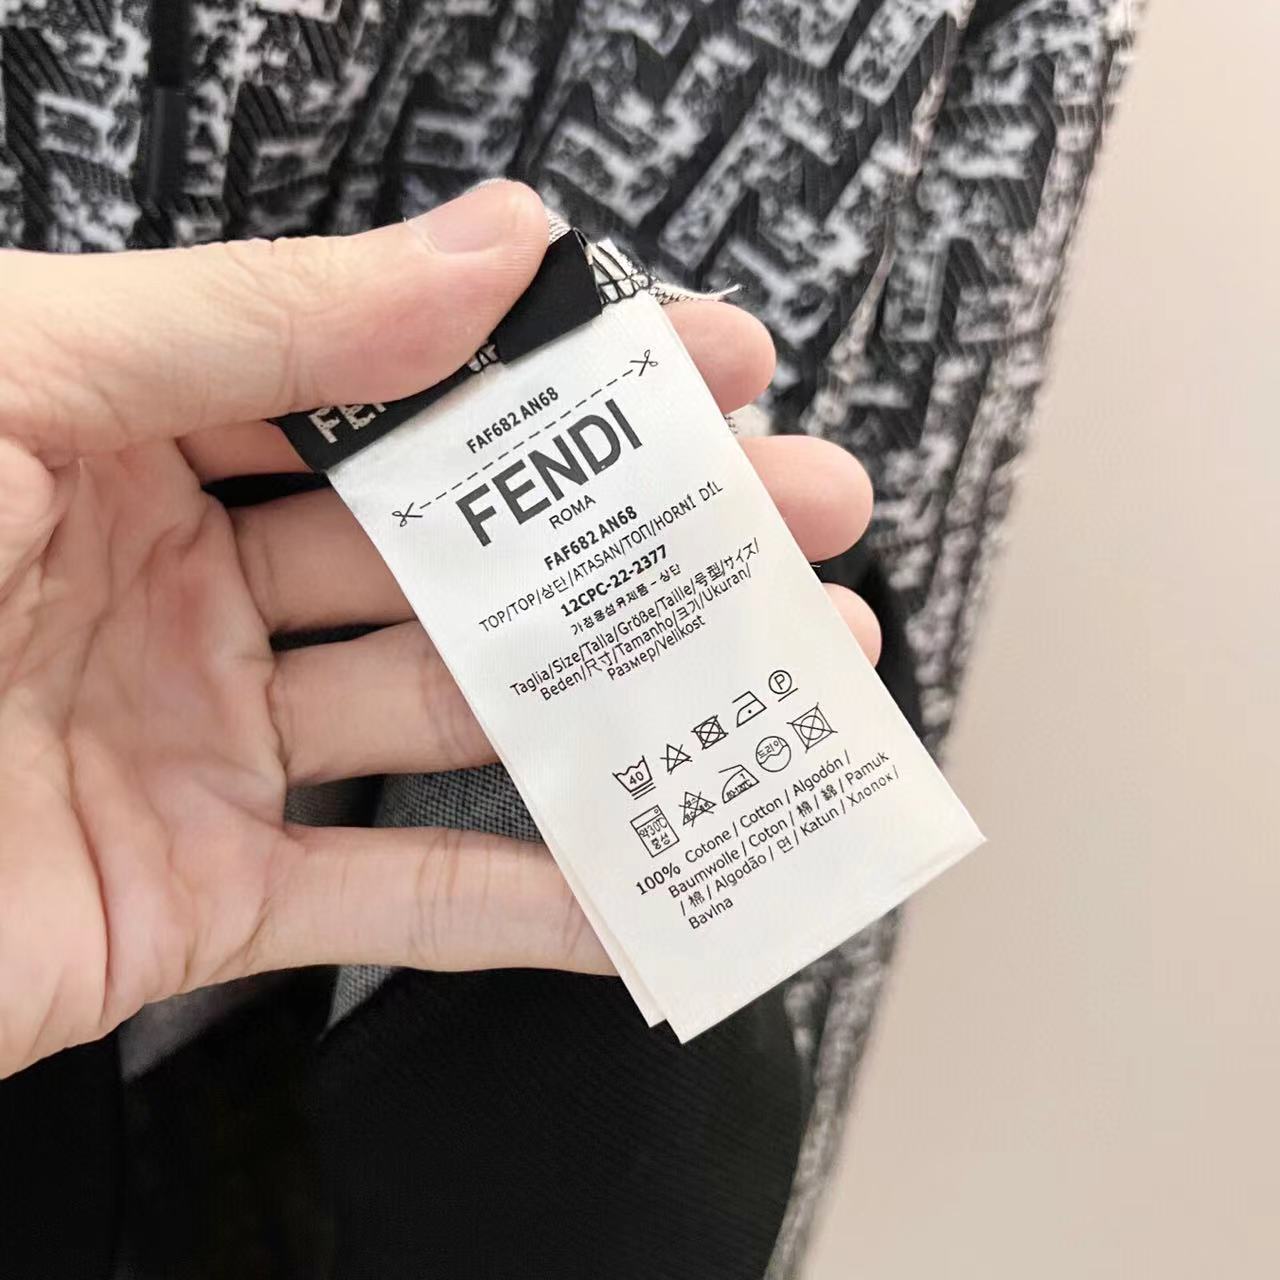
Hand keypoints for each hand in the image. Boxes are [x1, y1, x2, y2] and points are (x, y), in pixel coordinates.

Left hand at [0, 183, 876, 1076]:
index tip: (712, 362)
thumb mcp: (9, 375)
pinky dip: (522, 904)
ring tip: (781, 674)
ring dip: (621, 703)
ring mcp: (204, 746)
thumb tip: (490, 244)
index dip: (566, 373)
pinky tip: (644, 878)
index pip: (401, 391)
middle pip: (465, 555)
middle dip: (646, 533)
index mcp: (133, 435)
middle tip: (801, 515)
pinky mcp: (197, 899)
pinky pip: (391, 903)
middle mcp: (187, 586)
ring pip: (456, 721)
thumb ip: (258, 315)